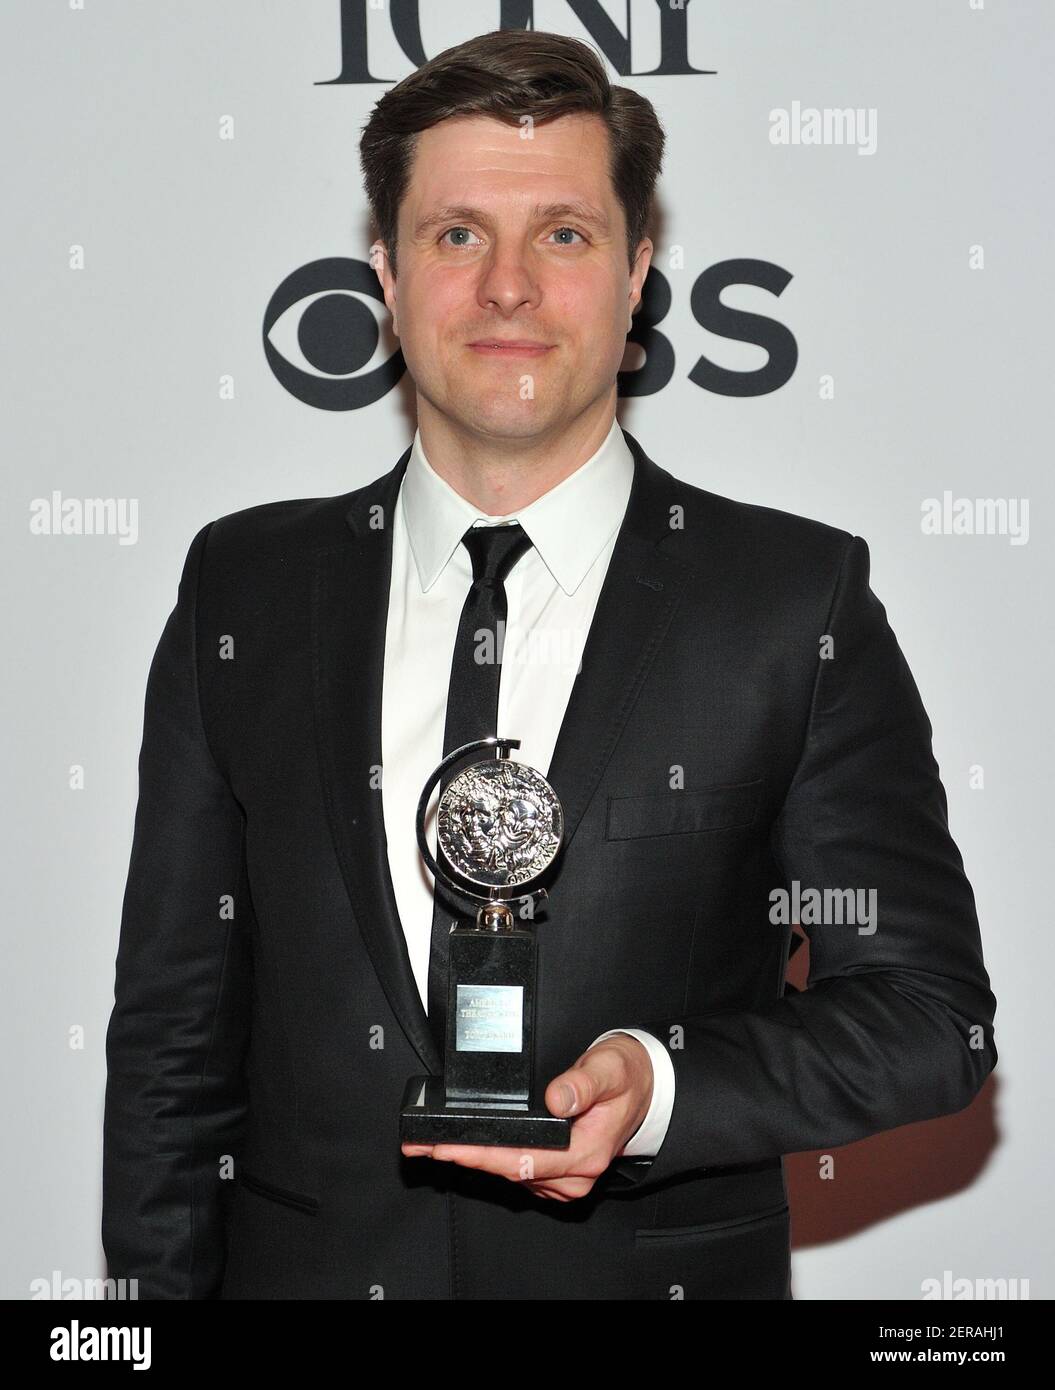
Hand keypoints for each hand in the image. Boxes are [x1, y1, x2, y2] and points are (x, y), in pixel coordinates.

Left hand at [400, 1033, 653, 1200]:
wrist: (645, 1087)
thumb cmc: (627, 1076)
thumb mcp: (611, 1067)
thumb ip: (584, 1081)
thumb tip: (557, 1098)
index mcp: (586, 1152)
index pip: (524, 1160)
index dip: (483, 1155)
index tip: (450, 1147)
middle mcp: (575, 1174)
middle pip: (510, 1171)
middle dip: (465, 1158)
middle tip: (422, 1147)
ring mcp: (566, 1178)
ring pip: (511, 1175)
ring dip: (474, 1160)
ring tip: (433, 1146)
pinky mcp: (558, 1173)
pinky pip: (519, 1172)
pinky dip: (492, 1160)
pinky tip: (468, 1148)